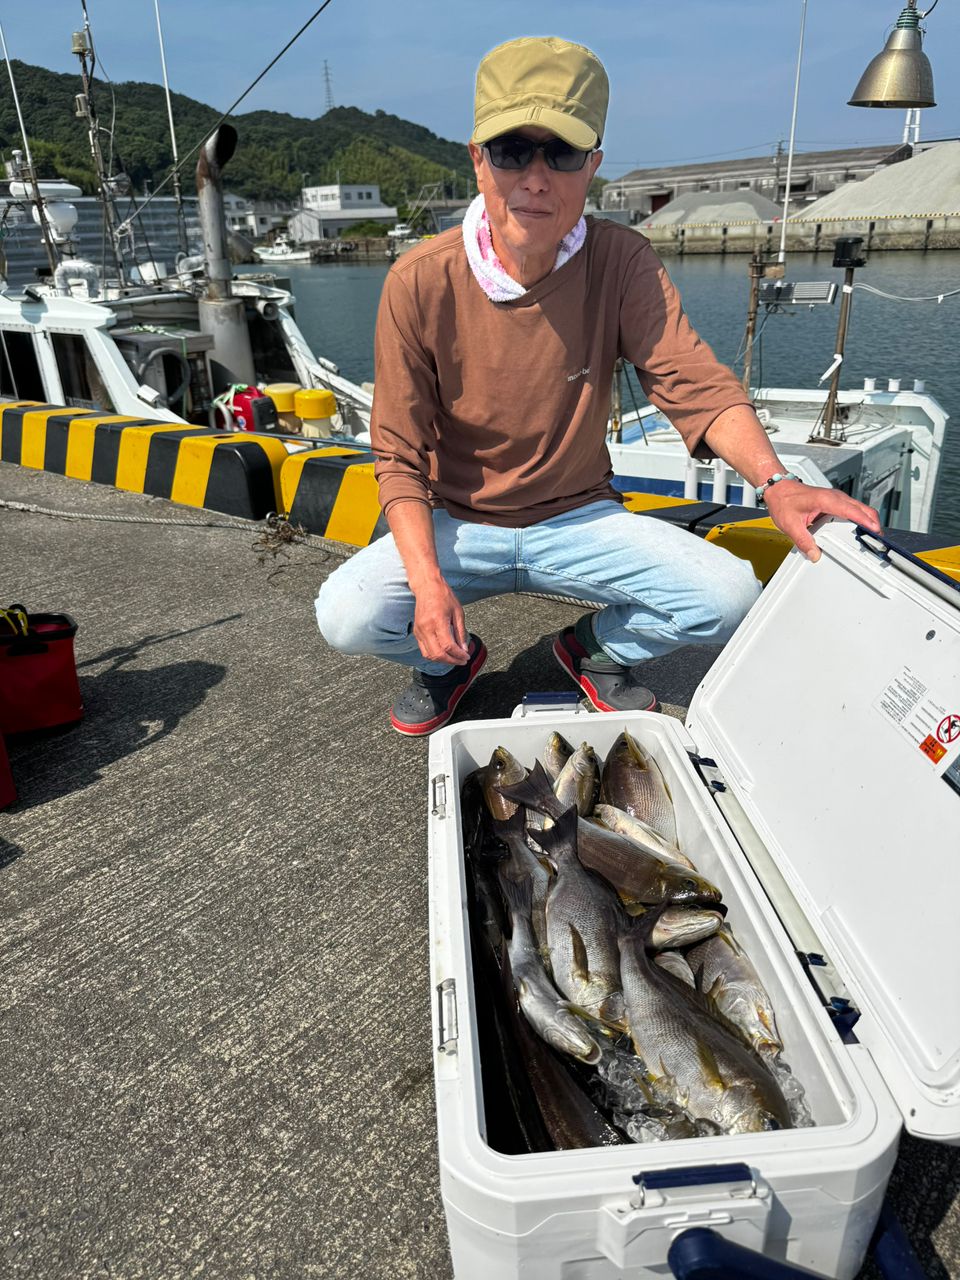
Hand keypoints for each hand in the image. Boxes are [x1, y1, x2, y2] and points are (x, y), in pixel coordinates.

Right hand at [412, 579, 469, 664]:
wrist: (427, 587)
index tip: (466, 656)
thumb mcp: (458, 612)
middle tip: (461, 660)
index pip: (448, 646)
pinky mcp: (416, 632)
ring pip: (429, 655)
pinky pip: (424, 650)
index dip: (458, 655)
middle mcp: (426, 628)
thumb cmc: (443, 596)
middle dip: (451, 661)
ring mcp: (419, 631)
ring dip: (442, 660)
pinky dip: (434, 655)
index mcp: (438, 621)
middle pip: (437, 654)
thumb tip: (464, 648)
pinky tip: (444, 653)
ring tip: (453, 658)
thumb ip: (460, 632)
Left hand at [762, 480, 881, 561]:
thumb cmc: (784, 500)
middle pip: (862, 508)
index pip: (851, 510)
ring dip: (869, 521)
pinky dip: (861, 518)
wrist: (779, 489)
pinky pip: (853, 509)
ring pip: (860, 508)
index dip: (865, 521)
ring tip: (873, 537)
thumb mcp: (790, 524)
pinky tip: (861, 530)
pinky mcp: (835, 502)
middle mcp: (834, 497)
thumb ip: (803, 541)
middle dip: (873, 523)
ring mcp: (836, 499)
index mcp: (825, 500)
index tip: (875, 530)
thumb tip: (814, 554)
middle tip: (879, 539)